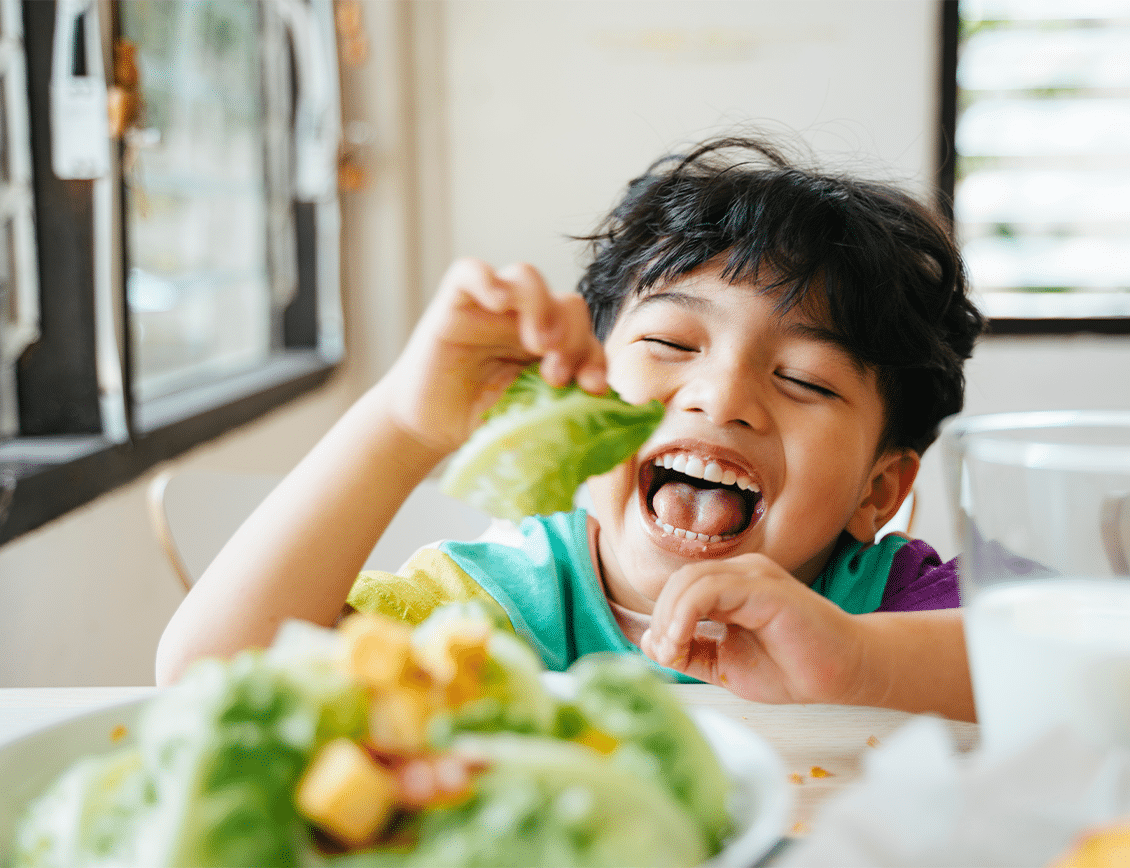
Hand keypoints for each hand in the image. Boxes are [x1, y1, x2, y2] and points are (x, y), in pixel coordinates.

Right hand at [383, 259, 606, 453]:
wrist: (427, 429)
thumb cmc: (479, 422)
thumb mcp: (530, 416)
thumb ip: (564, 405)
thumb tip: (607, 407)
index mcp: (551, 346)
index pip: (586, 336)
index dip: (595, 357)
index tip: (591, 388)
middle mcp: (525, 320)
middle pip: (566, 304)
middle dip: (572, 337)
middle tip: (556, 373)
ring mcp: (490, 308)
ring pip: (527, 278)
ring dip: (541, 307)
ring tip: (537, 344)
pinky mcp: (454, 303)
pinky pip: (471, 272)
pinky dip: (488, 280)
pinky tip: (498, 302)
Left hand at [640, 553, 866, 704]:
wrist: (844, 674)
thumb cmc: (791, 668)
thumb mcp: (724, 665)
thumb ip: (690, 652)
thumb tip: (649, 642)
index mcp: (731, 585)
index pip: (679, 587)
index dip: (661, 618)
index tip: (663, 655)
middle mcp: (742, 572)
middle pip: (680, 579)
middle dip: (662, 617)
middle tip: (666, 653)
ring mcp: (755, 575)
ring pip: (691, 578)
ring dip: (670, 616)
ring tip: (674, 649)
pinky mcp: (766, 587)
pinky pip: (711, 588)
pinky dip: (687, 611)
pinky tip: (684, 638)